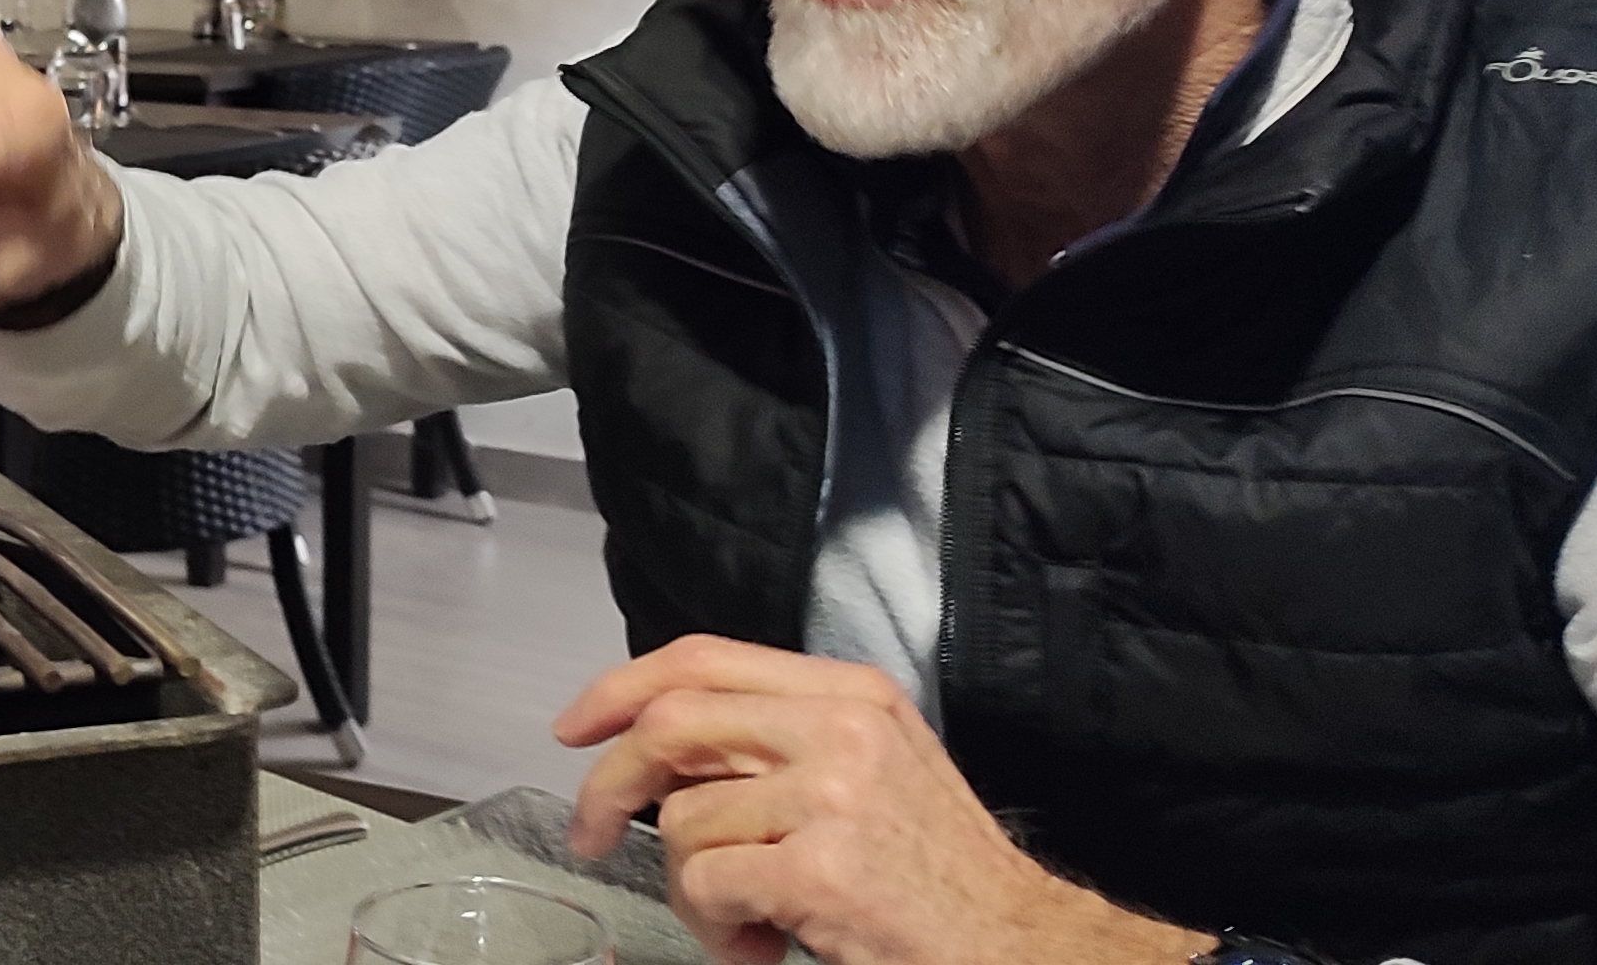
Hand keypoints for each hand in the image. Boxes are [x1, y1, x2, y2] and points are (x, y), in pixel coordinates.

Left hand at [554, 635, 1205, 964]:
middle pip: (670, 725)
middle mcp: (841, 727)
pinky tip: (762, 948)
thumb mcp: (870, 771)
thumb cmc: (936, 876)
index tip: (576, 728)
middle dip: (611, 785)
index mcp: (849, 693)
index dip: (622, 688)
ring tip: (749, 926)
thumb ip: (779, 744)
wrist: (1020, 945)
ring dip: (693, 893)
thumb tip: (661, 756)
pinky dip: (716, 929)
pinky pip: (707, 883)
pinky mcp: (823, 865)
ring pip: (685, 823)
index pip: (703, 659)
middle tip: (594, 836)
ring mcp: (834, 793)